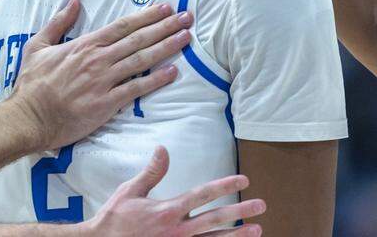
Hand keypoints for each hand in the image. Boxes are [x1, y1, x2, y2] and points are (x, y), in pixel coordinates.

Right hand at [11, 0, 191, 150]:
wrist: (29, 117)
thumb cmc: (32, 83)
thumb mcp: (38, 45)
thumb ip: (58, 22)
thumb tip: (73, 1)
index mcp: (84, 44)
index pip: (122, 26)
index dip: (146, 16)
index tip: (165, 8)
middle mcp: (98, 59)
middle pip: (138, 39)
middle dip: (165, 26)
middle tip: (186, 17)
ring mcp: (104, 81)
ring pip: (142, 60)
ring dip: (167, 47)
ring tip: (186, 38)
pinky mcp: (107, 103)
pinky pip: (137, 88)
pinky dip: (156, 79)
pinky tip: (172, 72)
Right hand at [82, 146, 264, 236]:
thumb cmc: (115, 219)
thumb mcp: (130, 191)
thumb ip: (151, 172)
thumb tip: (164, 149)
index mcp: (168, 210)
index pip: (203, 194)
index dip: (225, 186)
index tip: (243, 180)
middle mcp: (178, 230)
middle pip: (216, 219)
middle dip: (240, 211)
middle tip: (261, 205)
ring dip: (237, 236)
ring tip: (257, 230)